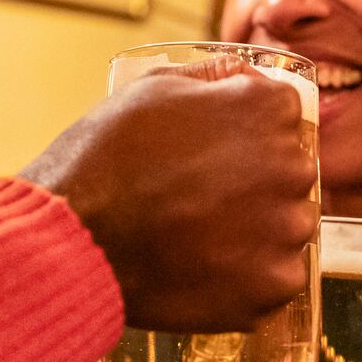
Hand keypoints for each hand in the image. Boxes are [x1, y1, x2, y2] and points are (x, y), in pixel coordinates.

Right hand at [20, 58, 318, 332]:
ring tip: (197, 237)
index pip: (282, 114)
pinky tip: (204, 269)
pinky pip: (277, 278)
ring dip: (254, 231)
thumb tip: (243, 74)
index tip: (215, 151)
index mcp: (265, 109)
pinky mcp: (272, 286)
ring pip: (286, 227)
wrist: (73, 240)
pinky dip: (248, 278)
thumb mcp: (151, 89)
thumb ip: (210, 76)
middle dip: (253, 182)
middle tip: (198, 197)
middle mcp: (289, 166)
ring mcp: (284, 231)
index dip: (246, 131)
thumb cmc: (102, 159)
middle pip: (288, 172)